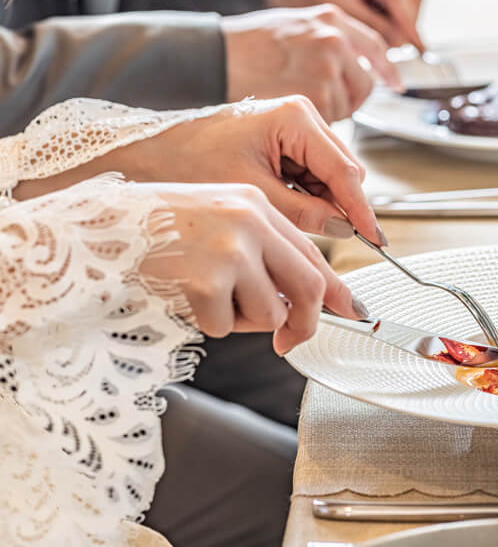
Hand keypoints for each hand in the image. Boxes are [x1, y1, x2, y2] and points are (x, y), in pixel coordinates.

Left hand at [14, 96, 385, 243]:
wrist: (147, 153)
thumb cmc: (187, 163)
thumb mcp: (253, 197)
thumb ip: (304, 213)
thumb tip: (340, 227)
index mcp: (295, 117)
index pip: (344, 171)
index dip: (361, 210)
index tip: (376, 238)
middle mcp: (299, 115)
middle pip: (341, 171)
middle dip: (340, 208)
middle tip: (338, 243)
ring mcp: (292, 126)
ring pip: (328, 175)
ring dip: (321, 205)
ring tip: (296, 228)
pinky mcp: (282, 139)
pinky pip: (309, 174)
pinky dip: (305, 198)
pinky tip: (287, 213)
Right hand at [137, 183, 366, 354]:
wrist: (97, 226)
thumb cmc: (156, 228)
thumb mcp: (217, 223)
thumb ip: (261, 253)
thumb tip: (298, 302)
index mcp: (255, 204)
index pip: (313, 253)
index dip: (335, 289)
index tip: (351, 312)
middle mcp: (249, 221)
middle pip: (307, 286)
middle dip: (304, 323)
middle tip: (289, 342)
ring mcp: (229, 249)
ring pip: (268, 312)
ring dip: (242, 321)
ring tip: (207, 296)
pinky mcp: (206, 279)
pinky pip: (224, 326)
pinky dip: (206, 323)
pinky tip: (183, 297)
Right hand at [222, 4, 402, 121]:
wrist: (215, 56)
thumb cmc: (248, 45)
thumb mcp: (297, 24)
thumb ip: (330, 38)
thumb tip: (359, 62)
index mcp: (331, 20)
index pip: (376, 47)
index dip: (387, 69)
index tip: (394, 83)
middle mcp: (334, 41)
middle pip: (365, 83)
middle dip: (351, 96)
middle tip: (324, 100)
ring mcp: (326, 68)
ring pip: (348, 104)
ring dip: (331, 110)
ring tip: (298, 99)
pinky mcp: (316, 97)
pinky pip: (331, 119)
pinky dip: (317, 122)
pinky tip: (292, 109)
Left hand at [261, 0, 423, 49]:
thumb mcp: (336, 10)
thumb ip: (370, 26)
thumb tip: (400, 43)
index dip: (409, 27)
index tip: (420, 48)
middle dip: (406, 26)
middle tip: (399, 53)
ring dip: (401, 23)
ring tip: (386, 44)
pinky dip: (393, 17)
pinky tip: (381, 31)